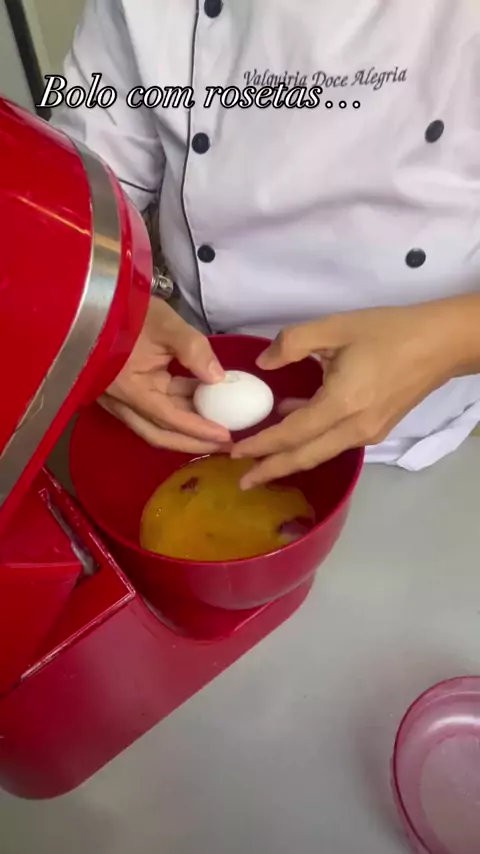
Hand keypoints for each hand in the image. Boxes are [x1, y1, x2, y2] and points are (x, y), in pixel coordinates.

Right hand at [99, 298, 230, 452]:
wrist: (94, 300)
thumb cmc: (128, 310)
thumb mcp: (166, 325)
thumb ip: (194, 350)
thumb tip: (218, 379)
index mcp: (130, 389)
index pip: (169, 418)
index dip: (198, 430)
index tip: (226, 437)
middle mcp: (123, 402)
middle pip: (160, 433)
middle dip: (193, 442)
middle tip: (225, 446)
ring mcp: (123, 398)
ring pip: (157, 423)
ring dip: (188, 427)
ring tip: (220, 427)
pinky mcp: (128, 389)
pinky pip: (155, 407)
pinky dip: (180, 408)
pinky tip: (203, 403)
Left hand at [232, 301, 461, 488]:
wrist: (440, 343)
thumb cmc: (389, 331)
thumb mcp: (336, 326)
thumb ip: (293, 343)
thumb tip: (263, 363)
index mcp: (341, 404)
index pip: (291, 434)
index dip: (261, 445)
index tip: (234, 453)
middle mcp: (354, 428)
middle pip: (304, 457)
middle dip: (271, 470)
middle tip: (242, 480)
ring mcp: (368, 433)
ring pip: (320, 454)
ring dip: (290, 460)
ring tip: (262, 462)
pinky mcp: (376, 430)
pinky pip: (335, 443)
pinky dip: (310, 444)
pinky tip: (295, 428)